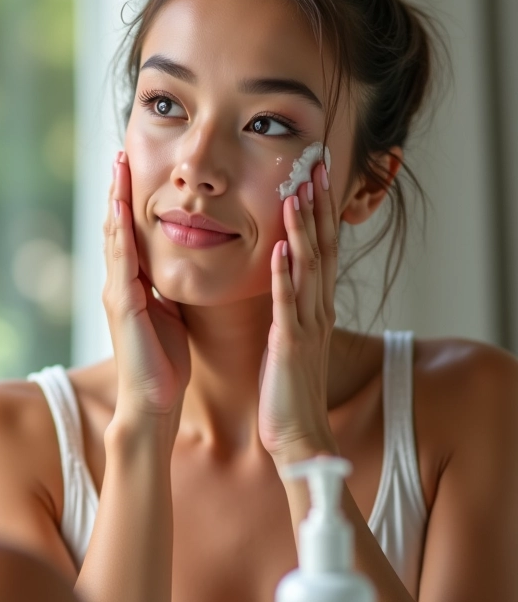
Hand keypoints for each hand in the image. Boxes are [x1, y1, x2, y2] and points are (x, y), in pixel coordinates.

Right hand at [103, 151, 189, 432]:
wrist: (153, 402)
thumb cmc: (164, 363)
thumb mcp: (168, 315)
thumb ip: (165, 290)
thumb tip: (174, 270)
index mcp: (133, 285)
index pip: (130, 233)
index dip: (130, 200)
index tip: (135, 169)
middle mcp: (119, 283)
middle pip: (117, 226)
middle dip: (118, 189)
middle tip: (120, 152)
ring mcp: (117, 292)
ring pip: (115, 236)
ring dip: (116, 199)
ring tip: (118, 166)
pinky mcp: (122, 304)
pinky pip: (122, 260)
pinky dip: (121, 232)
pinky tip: (121, 208)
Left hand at [258, 162, 339, 465]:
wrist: (298, 435)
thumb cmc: (288, 387)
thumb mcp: (291, 336)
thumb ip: (290, 305)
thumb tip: (280, 275)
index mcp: (314, 307)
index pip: (322, 248)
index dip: (319, 211)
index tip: (314, 175)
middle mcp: (317, 310)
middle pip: (322, 248)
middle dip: (317, 206)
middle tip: (315, 166)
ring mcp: (306, 326)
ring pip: (309, 269)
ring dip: (303, 230)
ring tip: (297, 192)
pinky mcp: (289, 346)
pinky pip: (287, 305)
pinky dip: (285, 276)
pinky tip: (281, 249)